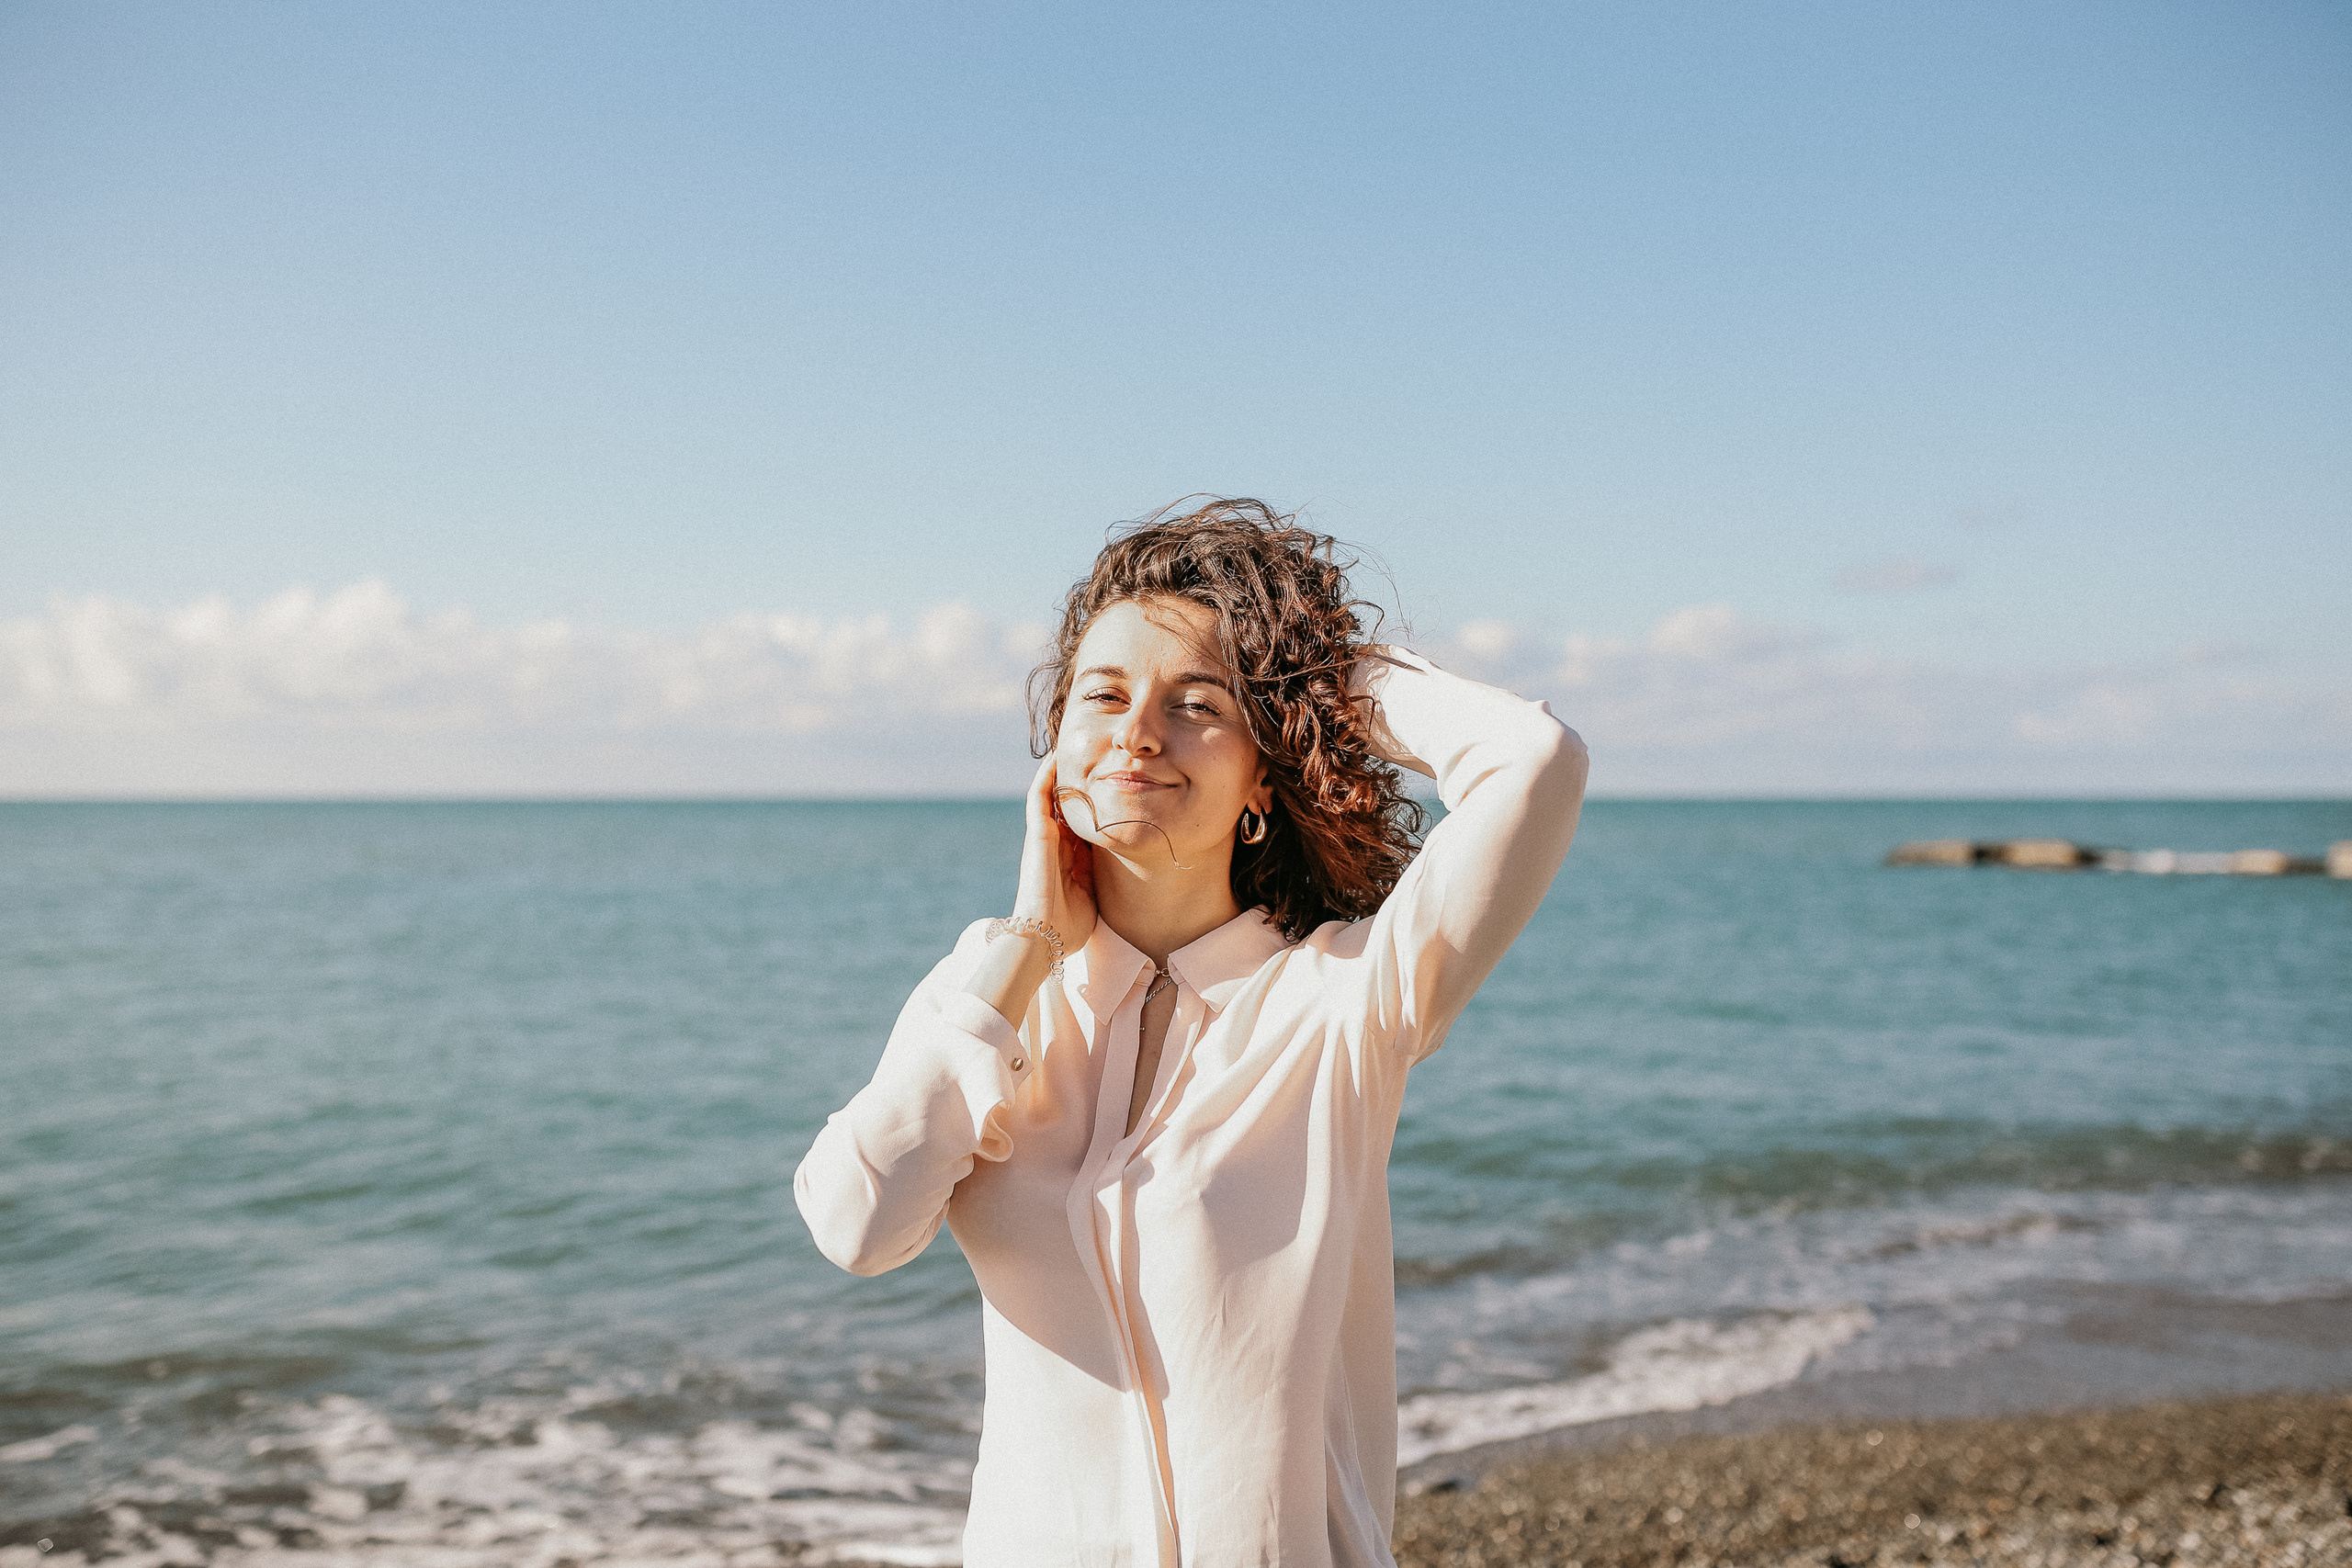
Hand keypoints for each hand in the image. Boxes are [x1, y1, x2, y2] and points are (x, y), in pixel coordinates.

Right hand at [1015, 752, 1097, 957]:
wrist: (1044, 938)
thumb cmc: (1069, 926)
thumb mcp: (1093, 893)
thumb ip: (1100, 874)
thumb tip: (1123, 858)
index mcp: (1068, 858)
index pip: (1082, 822)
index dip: (1093, 803)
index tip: (1110, 784)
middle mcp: (1054, 844)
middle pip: (1067, 804)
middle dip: (1080, 781)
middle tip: (1095, 755)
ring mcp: (1043, 838)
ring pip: (1050, 795)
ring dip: (1059, 772)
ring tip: (1071, 746)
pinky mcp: (1036, 835)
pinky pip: (1039, 798)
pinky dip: (1046, 777)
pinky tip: (1056, 757)